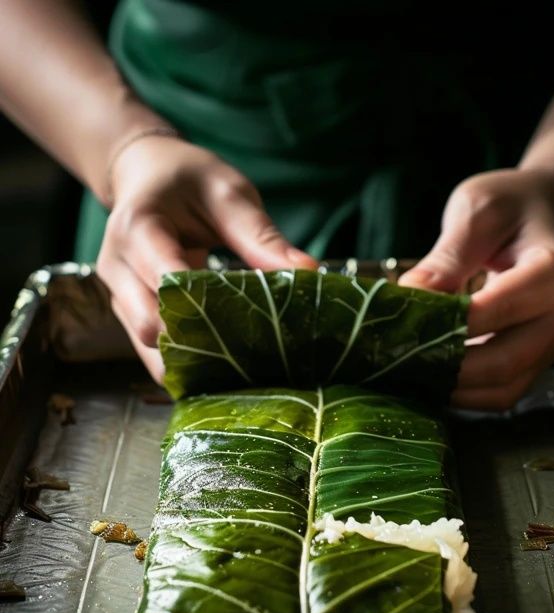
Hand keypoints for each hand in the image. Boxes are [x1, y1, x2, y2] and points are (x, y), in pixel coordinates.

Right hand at [96, 136, 315, 381]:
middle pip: (150, 326)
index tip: (253, 325)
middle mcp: (116, 267)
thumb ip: (261, 235)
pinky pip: (151, 353)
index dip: (207, 308)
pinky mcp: (127, 314)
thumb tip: (309, 272)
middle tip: (251, 353)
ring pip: (148, 350)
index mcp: (137, 227)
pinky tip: (218, 366)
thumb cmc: (189, 180)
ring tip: (239, 368)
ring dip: (191, 362)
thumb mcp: (228, 193)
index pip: (165, 280)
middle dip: (199, 344)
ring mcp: (117, 295)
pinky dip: (183, 363)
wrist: (145, 175)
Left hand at [399, 169, 553, 409]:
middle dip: (446, 366)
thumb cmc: (509, 208)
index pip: (499, 309)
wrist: (542, 215)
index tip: (403, 325)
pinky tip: (429, 376)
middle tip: (395, 361)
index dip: (449, 324)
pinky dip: (464, 394)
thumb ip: (445, 258)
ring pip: (502, 389)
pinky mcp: (538, 361)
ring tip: (407, 373)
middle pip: (503, 362)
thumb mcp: (475, 213)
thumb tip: (410, 298)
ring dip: (452, 388)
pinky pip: (501, 393)